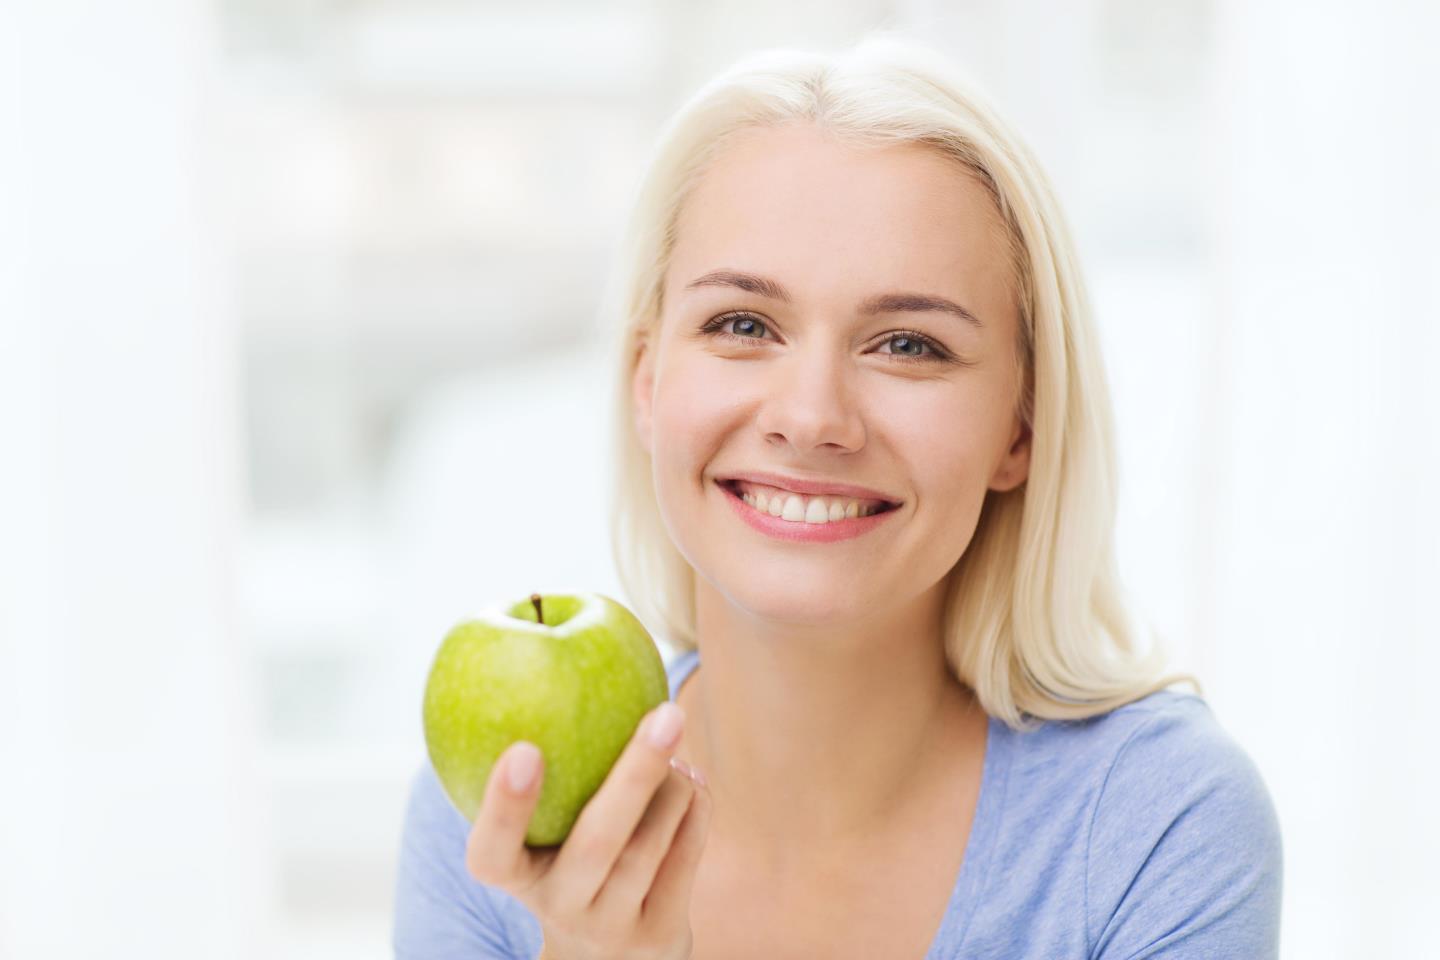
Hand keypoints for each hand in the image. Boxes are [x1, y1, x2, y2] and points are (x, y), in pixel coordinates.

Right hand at [465, 701, 711, 959]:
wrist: (609, 953)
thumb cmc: (570, 852)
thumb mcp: (545, 826)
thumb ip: (554, 765)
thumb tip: (568, 649)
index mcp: (515, 876)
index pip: (491, 852)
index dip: (503, 805)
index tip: (523, 748)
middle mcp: (557, 908)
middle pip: (596, 843)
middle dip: (635, 774)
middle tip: (665, 713)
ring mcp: (609, 928)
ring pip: (652, 844)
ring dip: (674, 783)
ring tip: (672, 741)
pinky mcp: (658, 935)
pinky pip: (686, 856)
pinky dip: (696, 807)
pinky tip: (693, 778)